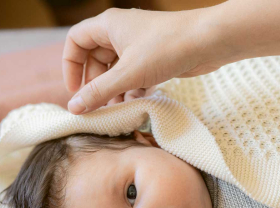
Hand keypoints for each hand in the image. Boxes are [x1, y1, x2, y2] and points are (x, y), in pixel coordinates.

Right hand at [62, 7, 234, 113]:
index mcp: (108, 25)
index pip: (76, 42)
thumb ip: (100, 92)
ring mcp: (139, 44)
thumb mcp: (129, 74)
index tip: (75, 91)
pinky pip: (135, 74)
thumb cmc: (167, 48)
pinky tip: (140, 103)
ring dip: (117, 91)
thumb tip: (75, 108)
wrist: (209, 42)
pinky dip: (134, 89)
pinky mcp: (155, 57)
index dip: (70, 66)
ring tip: (121, 109)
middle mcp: (121, 32)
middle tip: (100, 107)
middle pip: (96, 60)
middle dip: (97, 85)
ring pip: (117, 70)